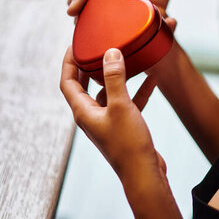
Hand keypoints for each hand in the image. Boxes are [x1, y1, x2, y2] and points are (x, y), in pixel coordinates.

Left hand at [60, 47, 165, 177]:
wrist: (144, 174)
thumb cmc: (128, 144)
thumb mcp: (121, 106)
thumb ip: (115, 78)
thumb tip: (110, 52)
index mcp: (83, 112)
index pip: (67, 82)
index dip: (68, 62)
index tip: (74, 44)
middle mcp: (92, 116)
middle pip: (85, 85)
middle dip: (90, 65)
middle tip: (96, 46)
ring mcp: (108, 121)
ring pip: (109, 92)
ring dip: (118, 76)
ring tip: (126, 58)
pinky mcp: (124, 126)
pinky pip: (128, 102)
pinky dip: (137, 91)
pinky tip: (151, 79)